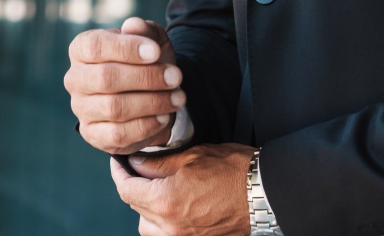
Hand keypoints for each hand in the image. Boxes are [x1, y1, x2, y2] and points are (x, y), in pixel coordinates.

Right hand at [65, 17, 185, 153]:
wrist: (151, 91)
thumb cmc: (147, 59)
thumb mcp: (151, 39)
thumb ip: (144, 30)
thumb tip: (133, 25)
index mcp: (82, 48)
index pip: (96, 46)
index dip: (127, 49)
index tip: (156, 52)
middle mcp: (76, 78)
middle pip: (106, 78)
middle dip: (147, 77)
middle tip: (176, 76)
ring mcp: (81, 108)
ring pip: (114, 108)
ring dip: (152, 102)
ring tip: (178, 97)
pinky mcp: (92, 134)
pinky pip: (118, 134)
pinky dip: (146, 126)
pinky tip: (164, 116)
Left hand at [110, 143, 254, 235]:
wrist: (263, 193)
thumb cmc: (233, 170)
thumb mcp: (193, 156)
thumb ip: (159, 163)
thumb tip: (137, 163)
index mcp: (166, 201)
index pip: (127, 190)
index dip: (119, 173)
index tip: (119, 162)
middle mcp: (170, 227)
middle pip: (135, 207)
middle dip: (134, 186)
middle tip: (140, 168)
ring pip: (146, 227)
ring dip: (145, 208)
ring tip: (157, 189)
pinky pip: (164, 235)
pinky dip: (161, 223)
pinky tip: (170, 206)